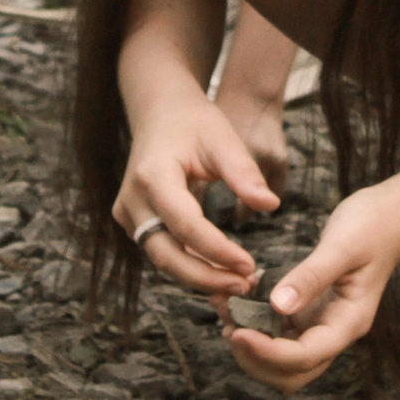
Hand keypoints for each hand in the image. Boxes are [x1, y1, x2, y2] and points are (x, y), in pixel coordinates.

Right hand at [114, 93, 279, 297]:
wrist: (161, 113)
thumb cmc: (195, 123)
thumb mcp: (223, 139)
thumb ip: (244, 173)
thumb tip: (271, 206)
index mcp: (153, 175)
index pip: (185, 224)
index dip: (217, 250)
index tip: (249, 266)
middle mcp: (133, 200)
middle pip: (166, 254)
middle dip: (206, 277)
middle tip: (245, 286)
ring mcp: (129, 214)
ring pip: (162, 260)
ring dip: (200, 277)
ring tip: (239, 284)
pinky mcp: (134, 224)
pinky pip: (162, 252)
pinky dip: (190, 266)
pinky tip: (220, 273)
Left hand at [218, 186, 399, 393]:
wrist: (393, 214)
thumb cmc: (373, 225)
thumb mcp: (341, 246)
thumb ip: (311, 276)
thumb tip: (277, 306)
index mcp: (349, 322)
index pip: (305, 357)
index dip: (268, 352)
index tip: (238, 332)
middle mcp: (335, 331)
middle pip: (293, 374)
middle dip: (257, 360)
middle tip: (229, 329)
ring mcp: (322, 324)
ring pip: (284, 361)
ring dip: (254, 349)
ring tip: (228, 318)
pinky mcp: (311, 312)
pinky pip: (280, 334)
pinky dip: (257, 328)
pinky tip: (239, 305)